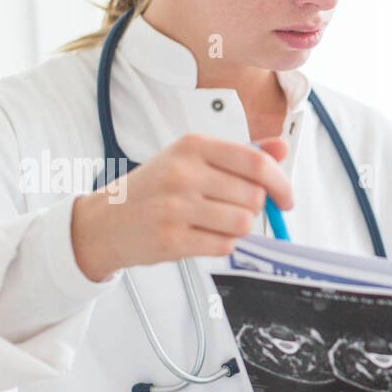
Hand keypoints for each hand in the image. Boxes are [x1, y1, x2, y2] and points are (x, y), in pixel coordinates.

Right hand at [71, 133, 292, 281]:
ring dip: (238, 228)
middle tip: (231, 209)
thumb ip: (240, 154)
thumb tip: (281, 148)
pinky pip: (224, 246)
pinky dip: (222, 245)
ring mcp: (176, 207)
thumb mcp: (192, 159)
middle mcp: (183, 173)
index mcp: (193, 146)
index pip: (257, 163)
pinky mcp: (172, 239)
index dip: (281, 183)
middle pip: (254, 196)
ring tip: (215, 223)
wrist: (105, 221)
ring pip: (243, 223)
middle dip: (253, 208)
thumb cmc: (154, 188)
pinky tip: (202, 236)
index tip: (286, 198)